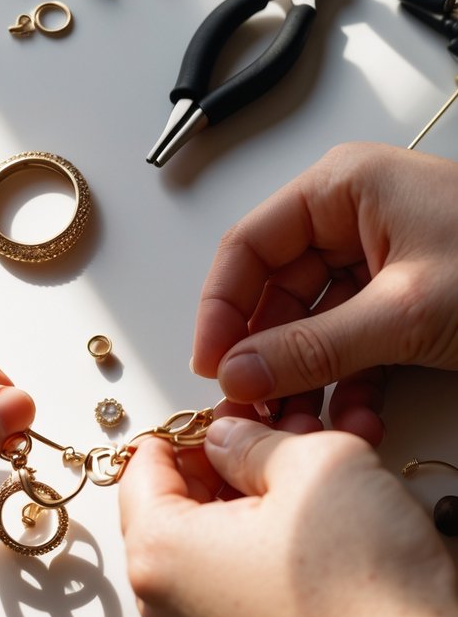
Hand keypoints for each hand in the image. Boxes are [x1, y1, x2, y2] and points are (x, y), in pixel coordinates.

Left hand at [119, 418, 457, 616]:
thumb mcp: (312, 461)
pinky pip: (241, 591)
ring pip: (213, 550)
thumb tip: (229, 439)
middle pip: (175, 510)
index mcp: (159, 554)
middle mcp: (170, 609)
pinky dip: (268, 554)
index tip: (231, 413)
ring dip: (251, 507)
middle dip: (223, 466)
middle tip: (277, 436)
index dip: (190, 428)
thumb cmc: (366, 581)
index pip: (143, 467)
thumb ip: (252, 439)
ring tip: (309, 477)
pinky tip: (319, 530)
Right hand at [191, 142, 457, 443]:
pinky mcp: (401, 297)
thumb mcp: (404, 312)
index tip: (211, 367)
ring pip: (311, 324)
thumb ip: (313, 346)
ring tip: (307, 427)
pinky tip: (354, 418)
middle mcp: (350, 217)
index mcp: (340, 189)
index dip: (221, 308)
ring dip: (307, 379)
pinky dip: (348, 383)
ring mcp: (377, 258)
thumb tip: (238, 372)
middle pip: (276, 292)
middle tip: (257, 410)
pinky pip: (351, 341)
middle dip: (268, 357)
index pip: (248, 246)